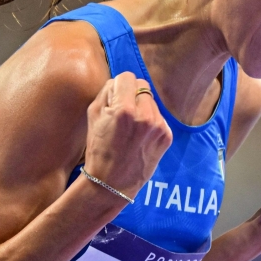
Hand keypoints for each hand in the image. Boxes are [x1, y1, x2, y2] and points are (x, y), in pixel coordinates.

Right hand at [83, 72, 172, 197]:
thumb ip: (107, 91)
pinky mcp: (167, 136)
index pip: (127, 77)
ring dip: (142, 108)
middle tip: (123, 112)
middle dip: (132, 95)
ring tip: (131, 128)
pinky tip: (140, 137)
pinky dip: (150, 122)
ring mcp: (158, 127)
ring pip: (151, 101)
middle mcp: (144, 116)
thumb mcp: (93, 115)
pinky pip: (159, 117)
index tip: (116, 95)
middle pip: (142, 86)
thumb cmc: (99, 148)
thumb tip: (120, 81)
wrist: (112, 183)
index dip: (120, 85)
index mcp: (123, 109)